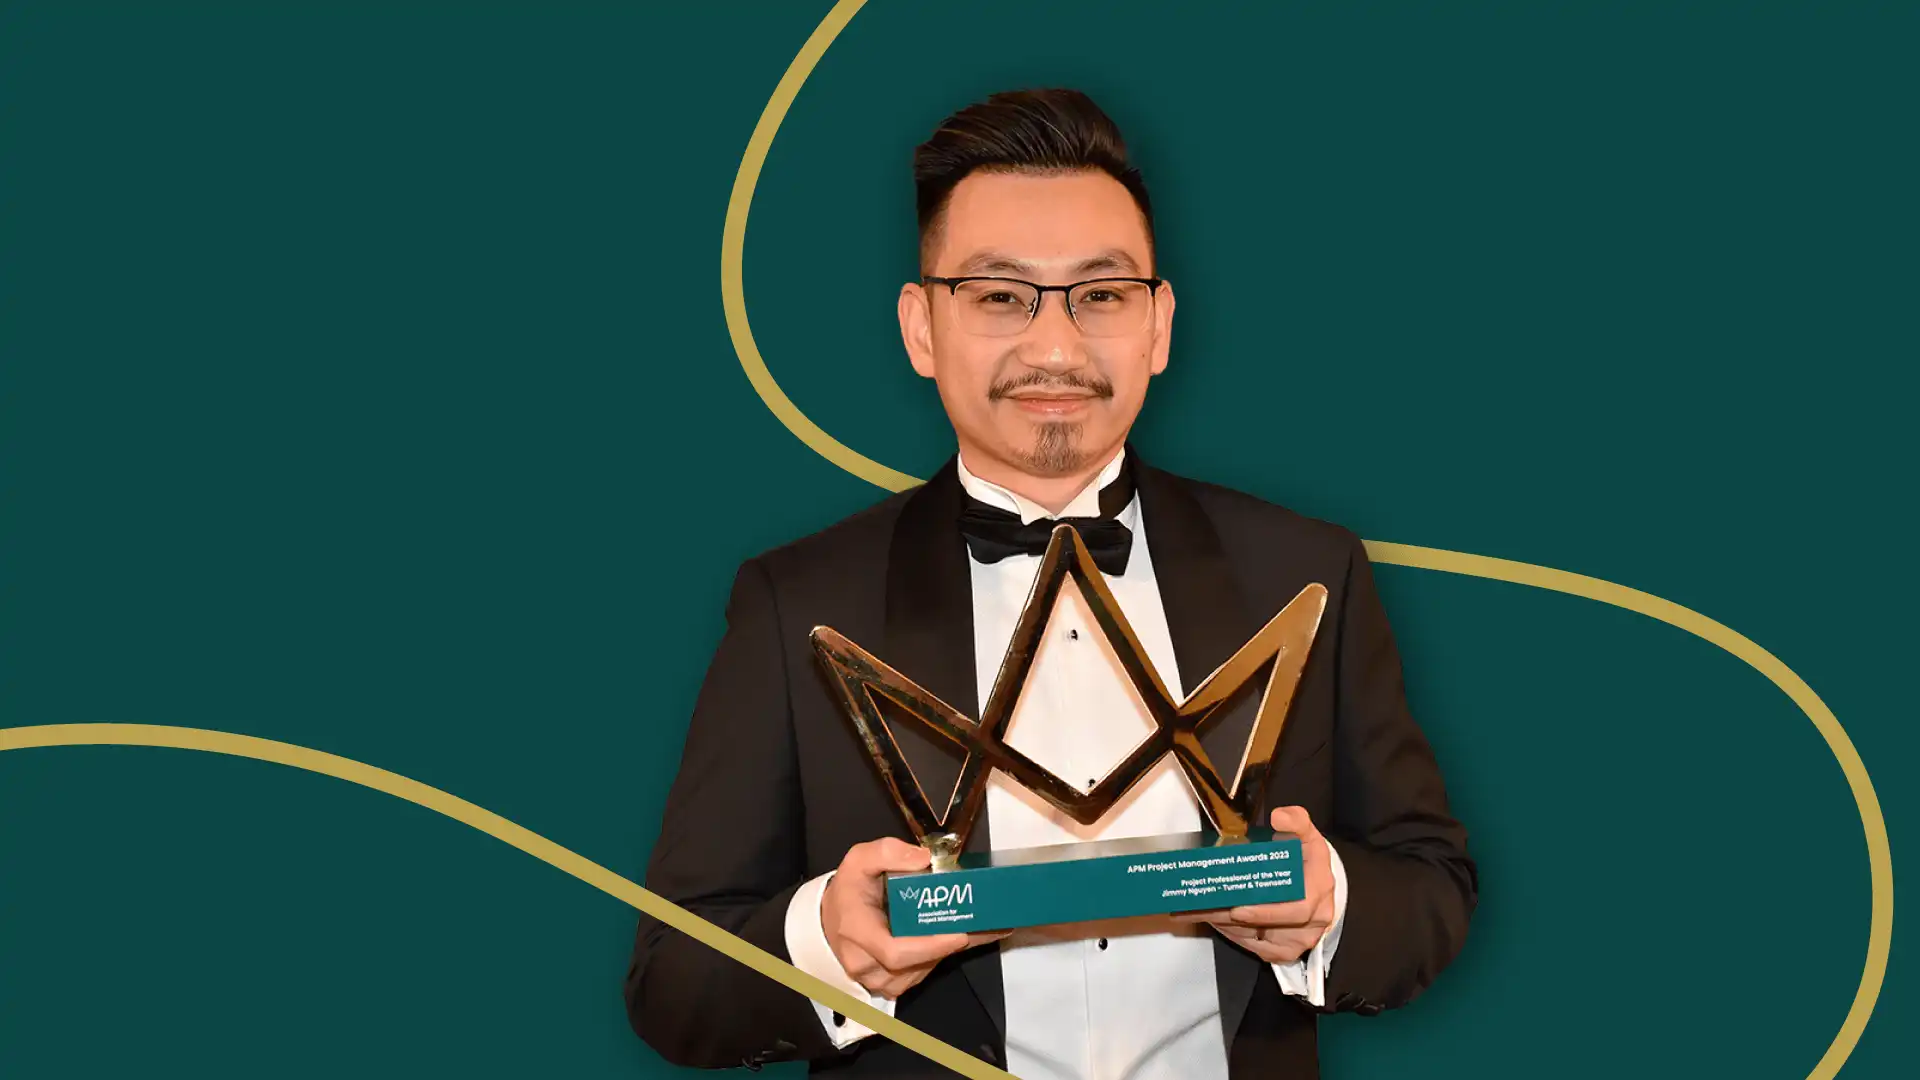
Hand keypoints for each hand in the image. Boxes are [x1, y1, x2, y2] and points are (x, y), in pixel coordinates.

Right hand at [821, 837, 1007, 999]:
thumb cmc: (848, 893)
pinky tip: (970, 935)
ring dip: (955, 949)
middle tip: (989, 924)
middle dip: (954, 944)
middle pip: (917, 964)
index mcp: (857, 932)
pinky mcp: (894, 982)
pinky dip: (947, 953)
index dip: (929, 947)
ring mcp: (880, 978)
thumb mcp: (858, 860)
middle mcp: (867, 963)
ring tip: (988, 927)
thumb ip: (886, 852)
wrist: (834, 919)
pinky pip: (924, 972)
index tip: (958, 934)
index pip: (894, 952)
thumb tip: (922, 858)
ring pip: (924, 970)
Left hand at [1174, 806, 1335, 964]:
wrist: (1316, 889)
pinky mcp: (1281, 951)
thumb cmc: (1307, 863)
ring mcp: (1297, 940)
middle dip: (1228, 916)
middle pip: (1265, 926)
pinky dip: (1228, 931)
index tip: (1238, 909)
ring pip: (1252, 937)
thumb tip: (1280, 817)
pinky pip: (1251, 945)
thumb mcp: (1307, 836)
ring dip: (1220, 923)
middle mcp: (1311, 921)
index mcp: (1318, 890)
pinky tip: (1207, 917)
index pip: (1296, 910)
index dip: (1266, 913)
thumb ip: (1296, 821)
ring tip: (1190, 909)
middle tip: (1198, 906)